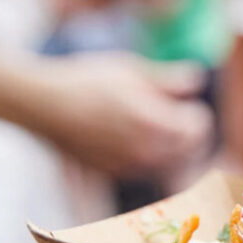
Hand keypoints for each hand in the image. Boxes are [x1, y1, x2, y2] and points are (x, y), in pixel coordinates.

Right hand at [40, 54, 213, 175]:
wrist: (42, 104)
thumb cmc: (87, 80)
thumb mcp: (133, 70)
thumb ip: (171, 79)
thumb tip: (200, 79)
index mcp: (156, 123)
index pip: (199, 126)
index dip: (196, 113)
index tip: (186, 103)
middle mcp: (146, 150)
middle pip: (189, 149)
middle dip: (190, 133)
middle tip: (180, 116)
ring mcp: (129, 165)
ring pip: (170, 163)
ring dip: (174, 148)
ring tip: (161, 128)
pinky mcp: (113, 172)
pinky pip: (146, 170)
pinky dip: (152, 158)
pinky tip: (139, 141)